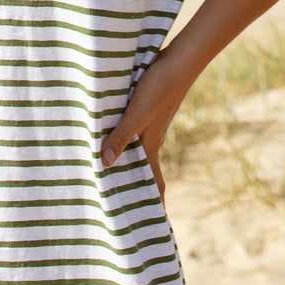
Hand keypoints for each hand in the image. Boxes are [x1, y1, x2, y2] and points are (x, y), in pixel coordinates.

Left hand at [100, 48, 192, 200]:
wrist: (180, 60)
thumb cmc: (159, 87)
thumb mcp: (137, 113)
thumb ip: (121, 136)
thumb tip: (105, 164)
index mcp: (151, 146)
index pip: (155, 183)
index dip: (155, 203)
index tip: (151, 224)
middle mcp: (153, 139)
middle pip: (143, 169)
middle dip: (133, 185)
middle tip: (118, 203)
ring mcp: (152, 124)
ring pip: (138, 149)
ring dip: (126, 161)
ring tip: (107, 171)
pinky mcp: (148, 108)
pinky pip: (133, 130)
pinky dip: (124, 138)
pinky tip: (111, 133)